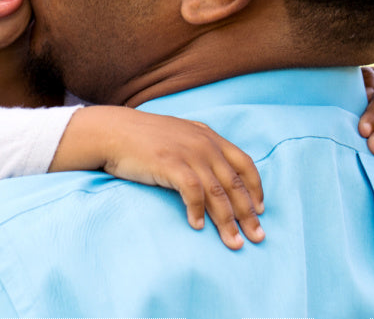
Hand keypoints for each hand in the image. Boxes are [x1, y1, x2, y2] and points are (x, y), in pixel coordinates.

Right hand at [51, 106, 264, 250]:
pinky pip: (193, 192)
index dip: (255, 188)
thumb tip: (214, 173)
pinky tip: (197, 226)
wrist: (113, 131)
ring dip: (227, 221)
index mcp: (208, 136)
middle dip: (248, 213)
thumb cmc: (143, 137)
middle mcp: (203, 143)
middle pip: (234, 184)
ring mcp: (187, 153)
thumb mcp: (179, 135)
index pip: (244, 163)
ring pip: (218, 193)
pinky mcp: (170, 163)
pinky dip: (198, 211)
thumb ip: (198, 148)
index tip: (260, 210)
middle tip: (257, 237)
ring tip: (233, 242)